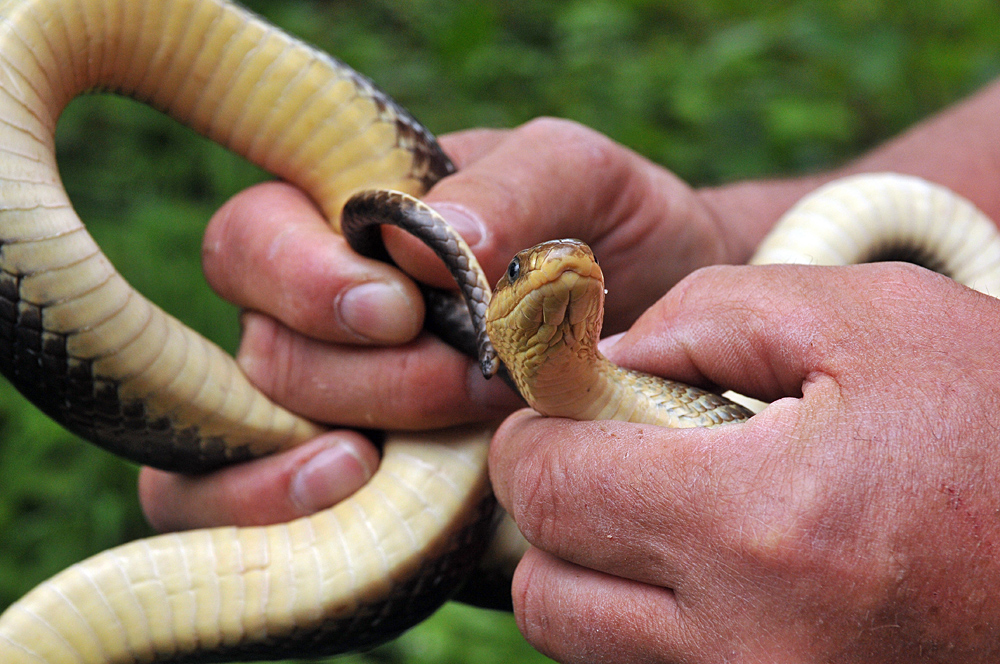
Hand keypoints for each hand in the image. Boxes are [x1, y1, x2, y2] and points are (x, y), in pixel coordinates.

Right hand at [140, 118, 733, 530]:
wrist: (669, 350)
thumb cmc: (614, 244)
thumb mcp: (582, 179)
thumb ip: (510, 185)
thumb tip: (428, 245)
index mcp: (348, 233)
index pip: (248, 241)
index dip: (299, 277)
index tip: (400, 309)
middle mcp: (323, 329)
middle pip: (263, 356)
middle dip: (370, 376)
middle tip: (476, 380)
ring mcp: (332, 419)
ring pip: (248, 446)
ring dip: (346, 449)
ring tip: (450, 447)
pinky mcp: (360, 500)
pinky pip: (259, 522)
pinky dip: (289, 515)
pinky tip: (373, 492)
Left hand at [489, 262, 999, 661]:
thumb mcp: (870, 322)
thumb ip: (713, 313)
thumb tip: (612, 360)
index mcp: (762, 526)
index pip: (555, 491)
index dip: (536, 440)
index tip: (557, 412)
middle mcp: (750, 649)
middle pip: (549, 590)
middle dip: (556, 513)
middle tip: (607, 460)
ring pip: (589, 650)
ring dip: (598, 577)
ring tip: (671, 515)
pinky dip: (653, 628)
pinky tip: (717, 573)